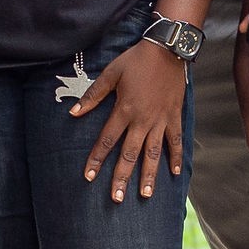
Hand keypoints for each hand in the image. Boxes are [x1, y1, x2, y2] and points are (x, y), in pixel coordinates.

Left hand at [72, 37, 186, 203]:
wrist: (167, 49)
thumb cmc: (136, 60)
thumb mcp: (110, 74)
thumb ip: (92, 96)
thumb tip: (73, 113)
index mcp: (124, 110)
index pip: (107, 140)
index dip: (96, 159)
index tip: (88, 176)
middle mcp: (142, 120)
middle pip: (129, 154)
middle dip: (121, 177)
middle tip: (116, 198)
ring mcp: (160, 120)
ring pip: (153, 153)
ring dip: (148, 175)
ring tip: (145, 194)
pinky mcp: (174, 117)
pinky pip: (175, 141)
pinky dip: (175, 157)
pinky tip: (174, 174)